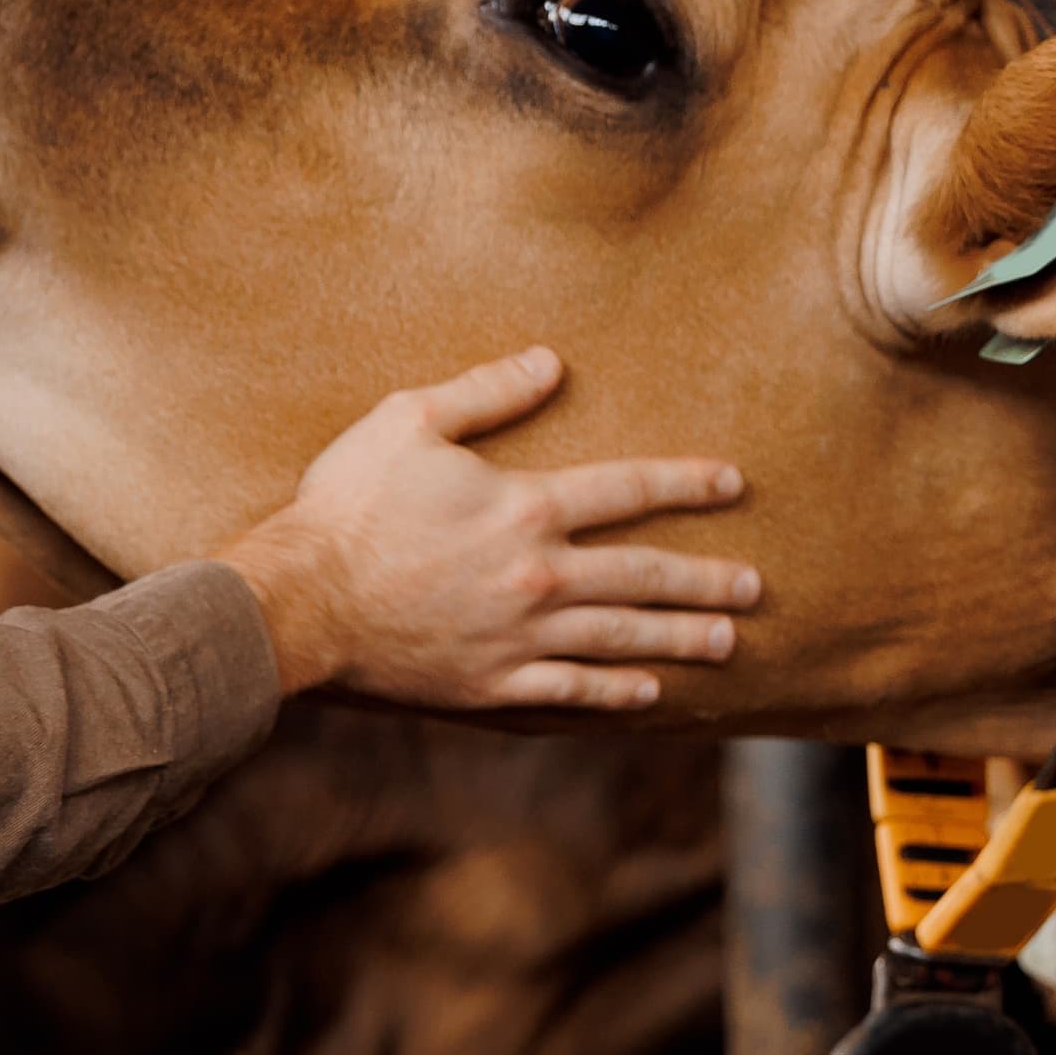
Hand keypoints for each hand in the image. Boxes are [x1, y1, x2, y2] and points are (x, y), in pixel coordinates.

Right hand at [216, 348, 754, 709]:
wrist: (301, 600)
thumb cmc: (348, 504)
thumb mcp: (409, 420)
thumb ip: (486, 392)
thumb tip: (550, 361)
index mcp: (526, 506)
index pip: (628, 488)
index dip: (686, 482)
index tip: (732, 483)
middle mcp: (539, 576)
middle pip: (644, 574)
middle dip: (706, 579)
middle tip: (754, 587)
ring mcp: (520, 637)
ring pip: (621, 637)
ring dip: (679, 637)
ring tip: (726, 641)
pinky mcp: (492, 683)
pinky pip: (570, 692)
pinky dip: (614, 693)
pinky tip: (648, 694)